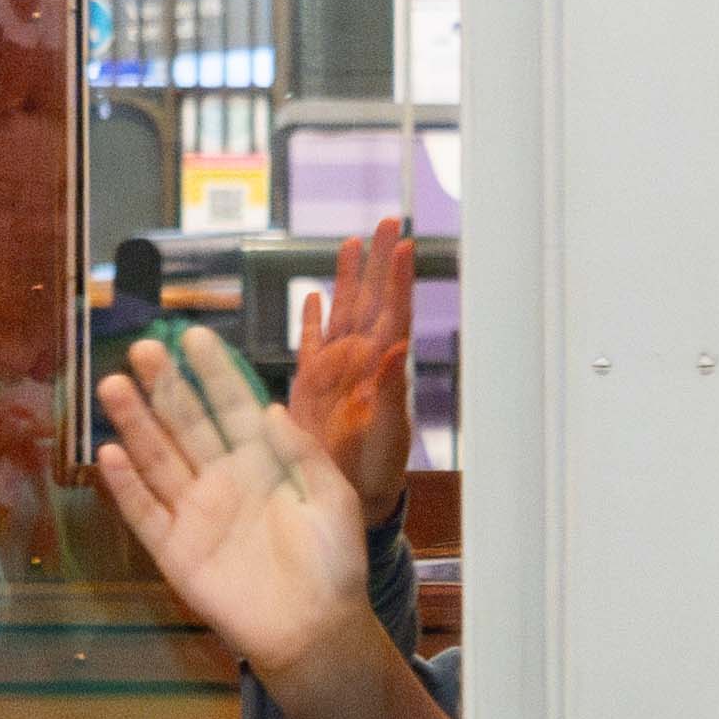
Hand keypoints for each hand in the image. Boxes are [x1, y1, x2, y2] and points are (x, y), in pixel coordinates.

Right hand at [97, 323, 389, 700]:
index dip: (214, 374)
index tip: (196, 336)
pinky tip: (109, 453)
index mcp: (263, 464)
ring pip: (158, 459)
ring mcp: (196, 514)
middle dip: (166, 387)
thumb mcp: (333, 497)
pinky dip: (125, 486)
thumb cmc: (334, 563)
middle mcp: (224, 481)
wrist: (316, 629)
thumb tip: (270, 407)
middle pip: (187, 425)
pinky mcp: (174, 550)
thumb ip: (302, 452)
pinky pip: (144, 513)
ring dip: (136, 424)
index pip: (232, 407)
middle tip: (145, 348)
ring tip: (116, 385)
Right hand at [288, 218, 417, 520]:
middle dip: (377, 261)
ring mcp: (336, 371)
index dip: (399, 277)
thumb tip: (398, 345)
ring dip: (347, 278)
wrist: (351, 498)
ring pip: (342, 312)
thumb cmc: (377, 471)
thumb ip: (390, 389)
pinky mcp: (311, 386)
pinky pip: (311, 343)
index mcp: (380, 368)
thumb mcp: (386, 432)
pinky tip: (315, 296)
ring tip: (354, 244)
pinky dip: (313, 318)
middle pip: (370, 300)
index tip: (407, 241)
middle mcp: (360, 362)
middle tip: (388, 221)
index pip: (392, 311)